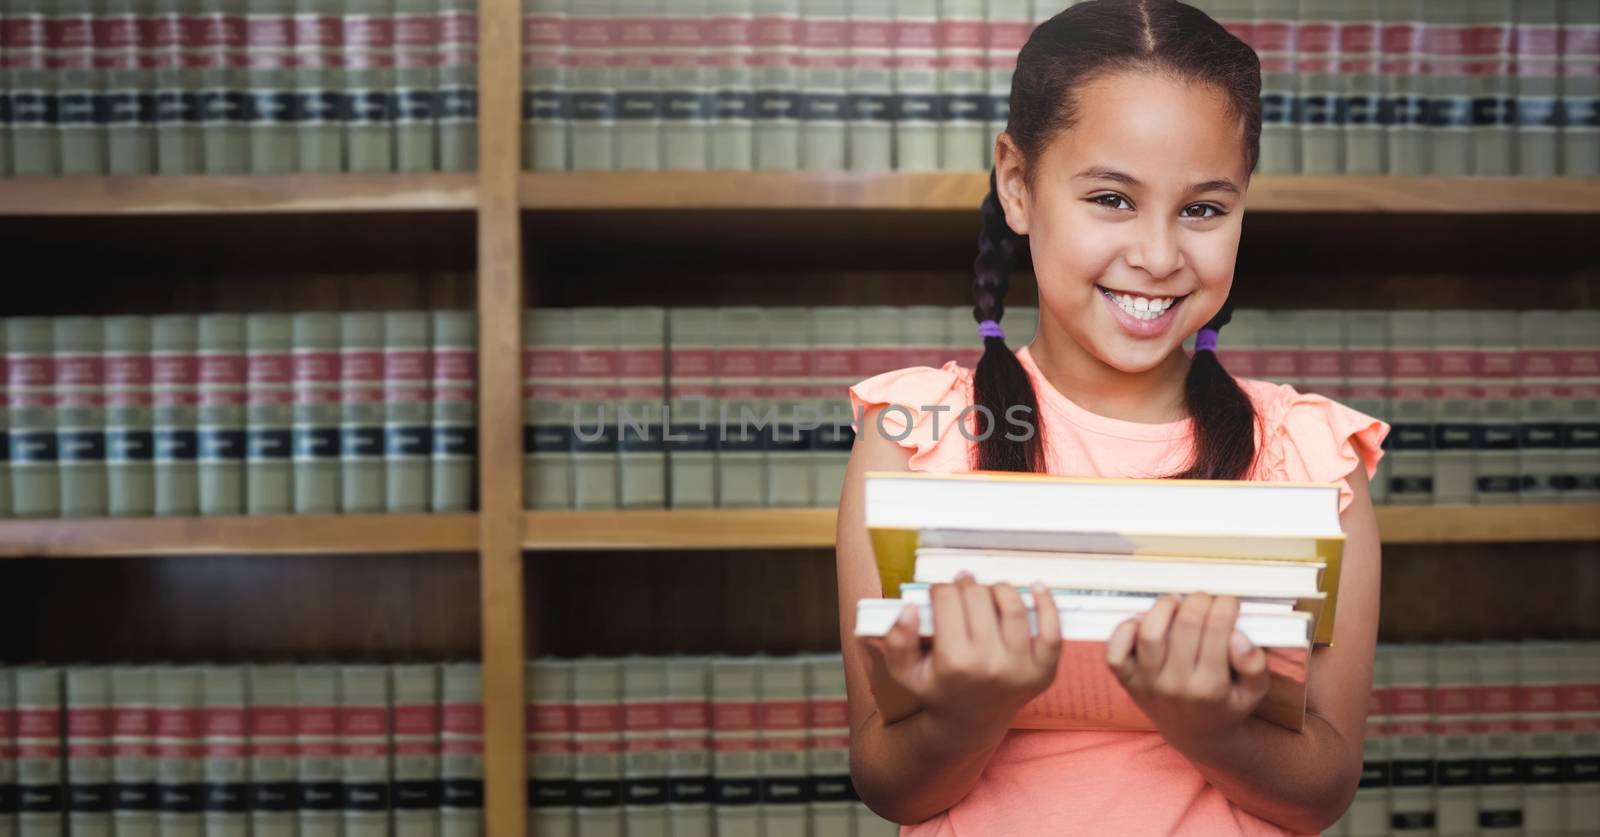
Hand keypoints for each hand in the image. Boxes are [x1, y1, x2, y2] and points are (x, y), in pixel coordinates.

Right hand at [864, 574, 1062, 748]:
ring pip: (1013, 606)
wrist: (969, 723)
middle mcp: (989, 665)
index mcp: (953, 662)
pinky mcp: (1044, 672)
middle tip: (962, 589)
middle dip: (966, 585)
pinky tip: (1037, 586)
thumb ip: (896, 640)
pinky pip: (1053, 631)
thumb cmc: (936, 689)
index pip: (947, 600)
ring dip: (998, 588)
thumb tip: (910, 608)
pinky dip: (1047, 604)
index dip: (940, 589)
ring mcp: (1020, 669)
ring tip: (988, 591)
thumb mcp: (904, 672)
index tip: (939, 594)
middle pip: (978, 598)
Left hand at [1105, 593, 1269, 747]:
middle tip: (1207, 600)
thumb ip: (1254, 665)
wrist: (1195, 734)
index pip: (1217, 631)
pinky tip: (1145, 622)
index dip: (1225, 605)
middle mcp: (1176, 686)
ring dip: (1165, 607)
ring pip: (1150, 633)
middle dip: (1200, 601)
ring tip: (1178, 604)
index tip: (1229, 602)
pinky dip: (1125, 630)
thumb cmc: (1225, 704)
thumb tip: (1238, 637)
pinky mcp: (1127, 681)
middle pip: (1186, 625)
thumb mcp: (1253, 692)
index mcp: (1210, 688)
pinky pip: (1115, 652)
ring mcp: (1148, 684)